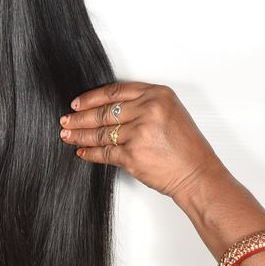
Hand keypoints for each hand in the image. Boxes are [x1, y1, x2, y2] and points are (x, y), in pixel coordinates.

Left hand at [60, 81, 222, 205]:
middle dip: (80, 117)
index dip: (91, 97)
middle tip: (66, 119)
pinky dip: (90, 153)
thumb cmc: (186, 147)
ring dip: (80, 134)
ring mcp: (139, 132)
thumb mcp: (170, 112)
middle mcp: (148, 109)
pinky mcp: (132, 155)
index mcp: (157, 94)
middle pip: (104, 111)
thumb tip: (108, 108)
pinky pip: (104, 152)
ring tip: (67, 135)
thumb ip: (143, 104)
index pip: (115, 91)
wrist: (197, 174)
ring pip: (101, 132)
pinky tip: (81, 151)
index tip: (77, 102)